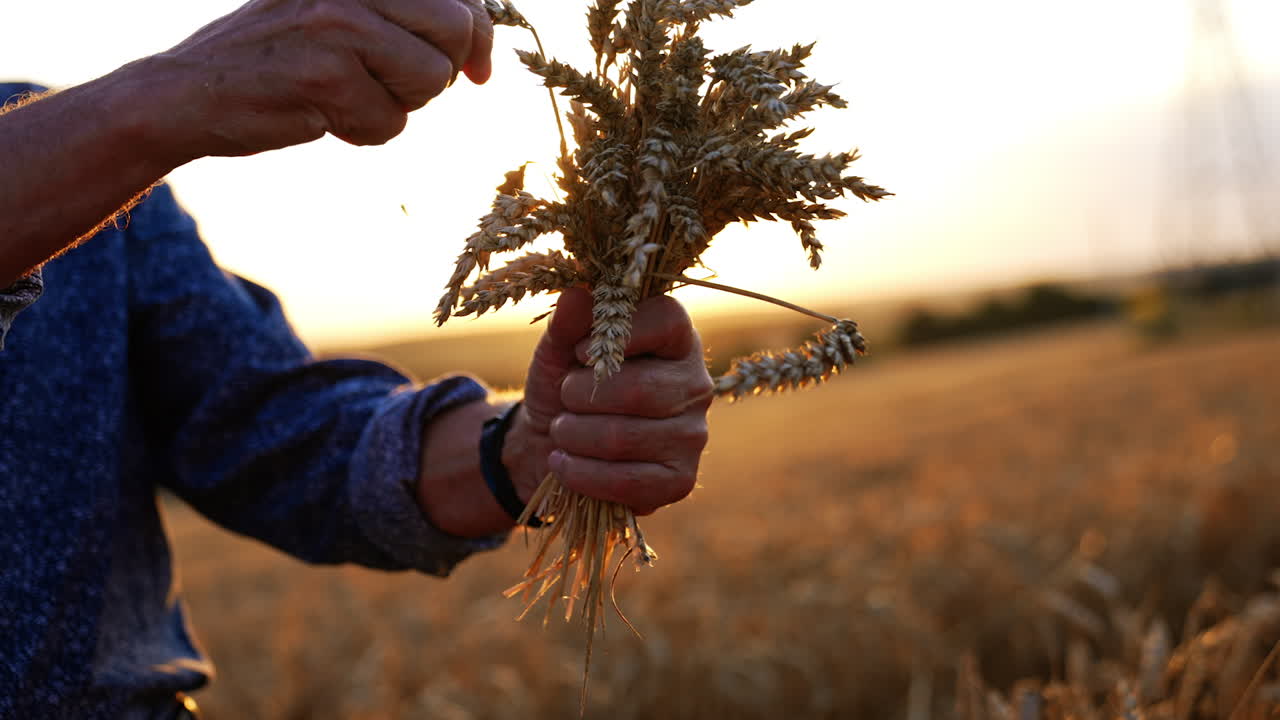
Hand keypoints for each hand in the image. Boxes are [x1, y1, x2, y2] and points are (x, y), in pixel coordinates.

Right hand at [142, 0, 493, 157]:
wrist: (188, 93)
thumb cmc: (275, 59)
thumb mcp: (335, 15)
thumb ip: (398, 16)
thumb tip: (479, 47)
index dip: (480, 35)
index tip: (479, 72)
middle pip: (455, 32)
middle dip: (437, 74)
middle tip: (393, 86)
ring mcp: (338, 26)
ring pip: (430, 80)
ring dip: (399, 105)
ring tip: (348, 98)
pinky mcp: (327, 76)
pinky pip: (392, 122)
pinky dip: (366, 133)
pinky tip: (324, 117)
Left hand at [509, 288, 713, 515]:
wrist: (551, 445)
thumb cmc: (564, 387)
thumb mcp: (558, 350)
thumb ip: (569, 323)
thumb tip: (576, 295)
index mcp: (676, 341)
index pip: (667, 320)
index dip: (619, 333)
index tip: (580, 350)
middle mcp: (695, 386)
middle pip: (639, 389)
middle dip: (581, 395)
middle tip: (564, 398)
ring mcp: (693, 437)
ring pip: (624, 438)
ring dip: (573, 435)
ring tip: (561, 429)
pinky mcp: (679, 481)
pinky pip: (626, 481)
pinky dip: (580, 473)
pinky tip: (563, 462)